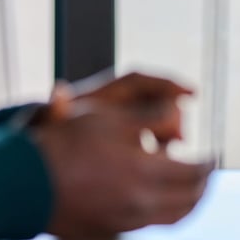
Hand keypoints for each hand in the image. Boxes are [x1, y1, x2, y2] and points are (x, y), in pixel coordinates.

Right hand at [32, 105, 213, 239]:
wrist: (21, 182)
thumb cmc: (63, 145)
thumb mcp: (111, 117)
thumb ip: (151, 116)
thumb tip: (181, 111)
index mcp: (145, 174)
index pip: (194, 174)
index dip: (208, 163)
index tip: (213, 155)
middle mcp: (139, 204)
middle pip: (188, 202)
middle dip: (204, 186)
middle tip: (208, 174)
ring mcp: (124, 223)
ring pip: (171, 219)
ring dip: (188, 204)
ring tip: (190, 190)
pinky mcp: (108, 232)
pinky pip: (149, 226)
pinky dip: (164, 213)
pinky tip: (158, 200)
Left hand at [45, 71, 191, 147]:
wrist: (47, 150)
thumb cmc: (50, 135)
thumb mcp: (52, 123)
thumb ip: (56, 107)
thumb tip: (56, 90)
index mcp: (102, 94)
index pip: (138, 79)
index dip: (166, 82)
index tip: (192, 93)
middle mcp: (120, 103)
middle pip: (156, 98)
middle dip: (173, 114)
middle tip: (180, 135)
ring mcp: (129, 120)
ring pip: (161, 118)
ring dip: (171, 131)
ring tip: (174, 147)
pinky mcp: (133, 137)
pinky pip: (157, 136)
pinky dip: (164, 144)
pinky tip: (166, 160)